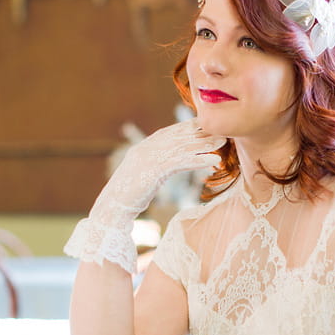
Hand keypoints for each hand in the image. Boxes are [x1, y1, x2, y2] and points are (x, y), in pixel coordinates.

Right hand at [64, 120, 224, 272]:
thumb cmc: (127, 198)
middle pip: (178, 137)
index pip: (168, 133)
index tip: (204, 125)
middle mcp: (145, 149)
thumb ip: (153, 167)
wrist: (112, 209)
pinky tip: (213, 161)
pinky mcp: (154, 170)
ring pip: (182, 148)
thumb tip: (165, 166)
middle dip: (199, 133)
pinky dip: (199, 160)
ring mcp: (149, 158)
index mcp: (142, 148)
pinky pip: (181, 162)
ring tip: (222, 143)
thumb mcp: (141, 177)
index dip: (187, 128)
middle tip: (220, 130)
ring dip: (204, 145)